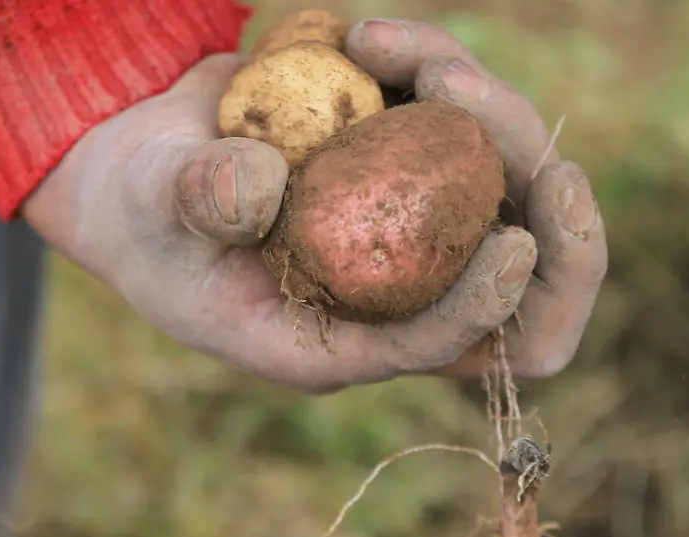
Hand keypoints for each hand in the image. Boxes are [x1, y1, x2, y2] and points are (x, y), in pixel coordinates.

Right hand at [22, 19, 605, 393]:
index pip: (426, 346)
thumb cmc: (136, 205)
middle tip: (546, 160)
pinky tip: (369, 39)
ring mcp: (399, 231)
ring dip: (490, 120)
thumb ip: (200, 199)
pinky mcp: (401, 170)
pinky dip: (435, 74)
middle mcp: (377, 293)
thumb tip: (267, 187)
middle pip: (510, 295)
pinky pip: (460, 133)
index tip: (513, 245)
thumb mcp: (148, 205)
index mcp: (322, 337)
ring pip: (500, 199)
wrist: (136, 163)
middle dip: (553, 235)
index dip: (480, 308)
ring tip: (402, 51)